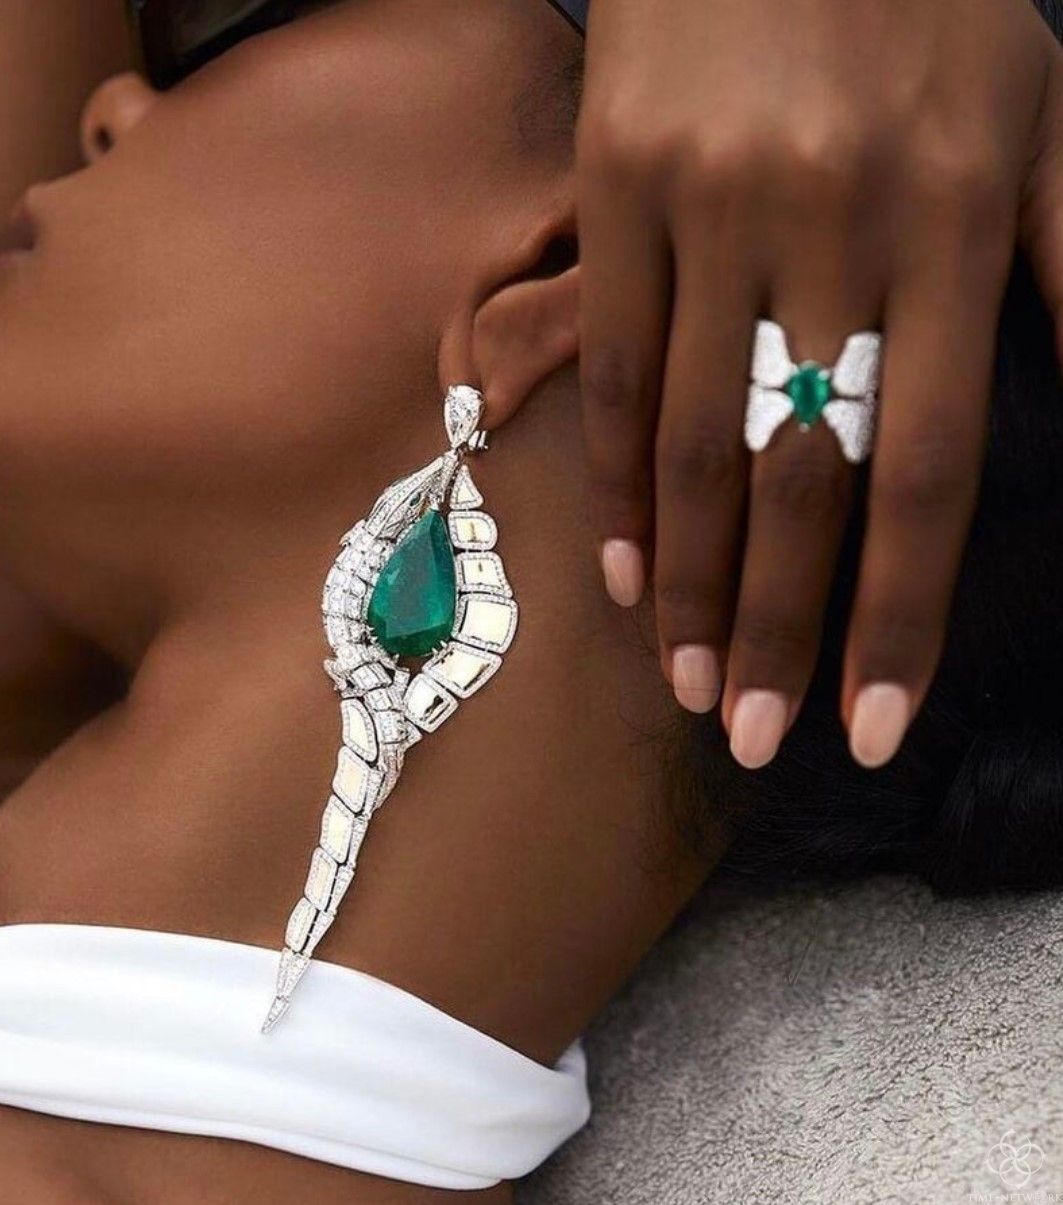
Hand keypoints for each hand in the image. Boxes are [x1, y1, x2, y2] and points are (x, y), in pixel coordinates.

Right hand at [577, 0, 1062, 767]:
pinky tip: (625, 574)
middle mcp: (829, 226)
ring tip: (689, 684)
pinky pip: (615, 369)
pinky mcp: (617, 193)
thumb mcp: (1038, 111)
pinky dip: (617, 485)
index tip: (864, 726)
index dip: (896, 612)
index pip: (928, 465)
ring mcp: (708, 211)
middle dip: (780, 628)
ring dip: (692, 582)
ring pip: (693, 442)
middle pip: (800, 477)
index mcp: (959, 216)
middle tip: (753, 739)